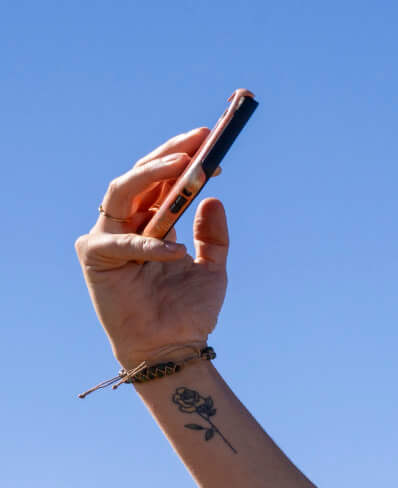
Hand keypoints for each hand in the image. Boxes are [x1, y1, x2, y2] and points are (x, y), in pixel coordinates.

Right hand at [78, 128, 228, 365]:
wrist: (173, 349)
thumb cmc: (187, 311)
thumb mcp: (212, 268)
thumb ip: (212, 235)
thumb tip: (213, 197)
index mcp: (152, 221)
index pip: (164, 180)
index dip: (186, 159)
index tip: (213, 141)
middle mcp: (127, 223)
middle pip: (141, 176)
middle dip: (170, 154)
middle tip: (200, 138)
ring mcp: (107, 237)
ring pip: (122, 192)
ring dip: (152, 174)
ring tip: (185, 165)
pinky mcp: (95, 258)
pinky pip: (120, 242)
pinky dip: (149, 244)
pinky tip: (176, 251)